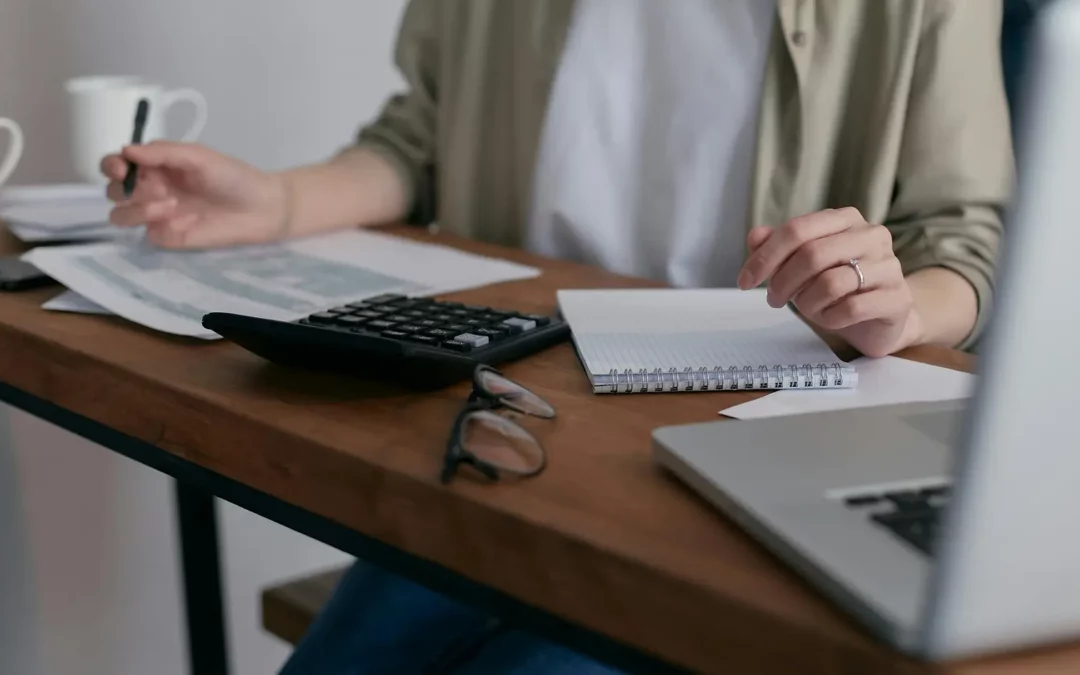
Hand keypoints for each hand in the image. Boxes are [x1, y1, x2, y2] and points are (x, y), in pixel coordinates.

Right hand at [101, 141, 288, 248]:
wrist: (261, 208)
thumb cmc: (233, 177)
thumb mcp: (198, 156)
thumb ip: (163, 152)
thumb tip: (127, 150)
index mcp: (154, 166)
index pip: (116, 164)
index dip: (111, 165)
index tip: (122, 168)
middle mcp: (150, 190)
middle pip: (112, 190)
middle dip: (125, 188)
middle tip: (159, 187)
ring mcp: (157, 216)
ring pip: (120, 215)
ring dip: (137, 209)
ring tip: (171, 203)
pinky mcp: (168, 238)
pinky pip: (150, 234)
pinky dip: (163, 226)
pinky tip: (188, 222)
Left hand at [737, 208, 922, 356]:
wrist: (882, 318)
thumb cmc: (838, 287)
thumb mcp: (803, 266)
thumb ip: (779, 248)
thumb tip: (755, 236)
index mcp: (846, 220)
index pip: (797, 230)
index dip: (765, 257)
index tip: (744, 281)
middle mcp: (871, 235)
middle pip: (812, 255)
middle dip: (782, 282)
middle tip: (773, 299)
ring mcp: (888, 266)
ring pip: (830, 283)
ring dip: (807, 303)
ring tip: (808, 309)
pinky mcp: (897, 298)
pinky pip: (851, 308)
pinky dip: (830, 318)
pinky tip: (830, 318)